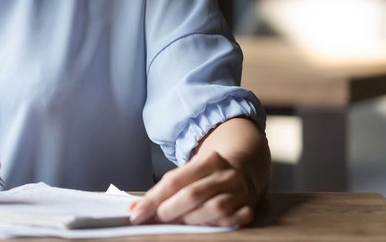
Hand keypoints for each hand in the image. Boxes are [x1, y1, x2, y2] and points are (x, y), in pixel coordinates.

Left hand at [130, 150, 256, 226]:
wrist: (244, 169)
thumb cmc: (208, 174)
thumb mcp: (189, 172)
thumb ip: (164, 190)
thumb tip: (136, 209)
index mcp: (208, 160)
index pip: (174, 181)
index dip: (153, 199)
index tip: (137, 213)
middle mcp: (226, 175)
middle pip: (192, 194)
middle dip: (170, 210)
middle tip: (157, 219)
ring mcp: (240, 192)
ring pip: (214, 208)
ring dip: (191, 219)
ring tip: (179, 223)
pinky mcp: (249, 208)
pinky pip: (232, 221)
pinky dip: (216, 225)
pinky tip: (205, 226)